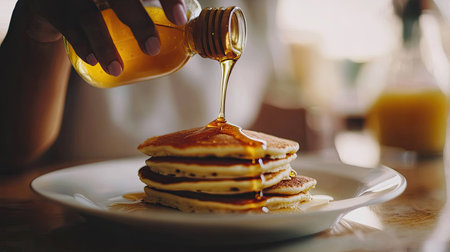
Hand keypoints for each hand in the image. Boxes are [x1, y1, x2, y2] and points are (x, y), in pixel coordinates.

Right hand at [23, 0, 186, 75]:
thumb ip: (143, 12)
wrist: (52, 5)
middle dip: (138, 21)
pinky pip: (68, 26)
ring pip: (89, 15)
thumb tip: (186, 32)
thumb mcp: (121, 5)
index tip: (180, 18)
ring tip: (118, 70)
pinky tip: (93, 61)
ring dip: (105, 44)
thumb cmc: (100, 6)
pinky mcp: (52, 7)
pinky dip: (81, 44)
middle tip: (153, 48)